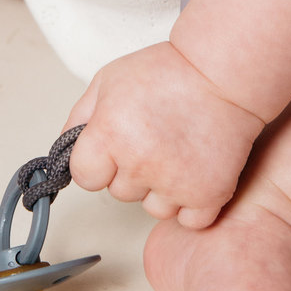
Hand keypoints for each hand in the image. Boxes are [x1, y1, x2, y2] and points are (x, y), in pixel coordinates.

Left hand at [65, 42, 264, 228]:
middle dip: (131, 170)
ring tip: (179, 150)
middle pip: (119, 192)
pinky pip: (189, 220)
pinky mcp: (209, 194)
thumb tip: (66, 150)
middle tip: (155, 136)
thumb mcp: (109, 80)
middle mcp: (139, 164)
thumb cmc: (168, 71)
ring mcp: (176, 183)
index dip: (98, 161)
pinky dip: (192, 203)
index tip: (114, 145)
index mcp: (109, 135)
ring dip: (162, 188)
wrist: (223, 72)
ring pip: (153, 208)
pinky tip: (196, 172)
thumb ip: (80, 118)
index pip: (84, 177)